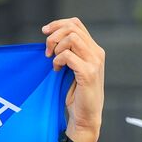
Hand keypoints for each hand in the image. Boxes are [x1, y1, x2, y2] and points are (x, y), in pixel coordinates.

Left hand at [43, 18, 104, 141]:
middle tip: (47, 51)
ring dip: (57, 47)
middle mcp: (97, 53)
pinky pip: (68, 55)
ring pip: (71, 38)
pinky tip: (56, 69)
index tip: (45, 31)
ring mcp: (95, 62)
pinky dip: (58, 60)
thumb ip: (70, 52)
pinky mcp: (88, 73)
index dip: (58, 23)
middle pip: (72, 28)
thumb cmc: (78, 95)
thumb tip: (52, 37)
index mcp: (94, 50)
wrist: (86, 117)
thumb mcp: (74, 68)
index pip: (76, 24)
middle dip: (54, 36)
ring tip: (53, 61)